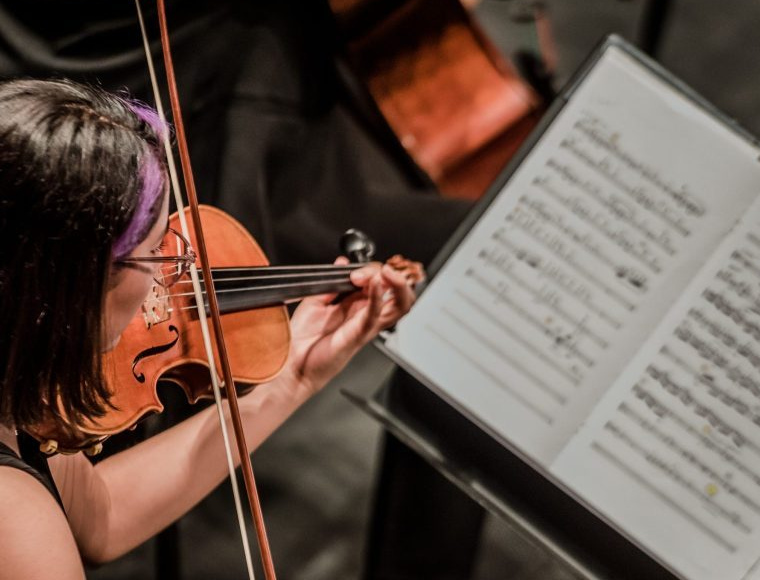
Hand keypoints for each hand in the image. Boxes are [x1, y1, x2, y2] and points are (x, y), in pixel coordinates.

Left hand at [279, 257, 420, 394]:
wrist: (292, 364)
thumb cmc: (304, 339)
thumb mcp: (316, 300)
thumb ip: (331, 281)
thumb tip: (342, 263)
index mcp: (358, 305)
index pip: (381, 281)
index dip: (373, 269)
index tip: (352, 268)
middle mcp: (366, 315)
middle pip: (398, 292)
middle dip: (393, 275)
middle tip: (374, 270)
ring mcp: (365, 326)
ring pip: (400, 306)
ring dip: (398, 285)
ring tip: (385, 273)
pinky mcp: (357, 335)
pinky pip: (375, 315)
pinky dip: (378, 297)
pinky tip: (374, 284)